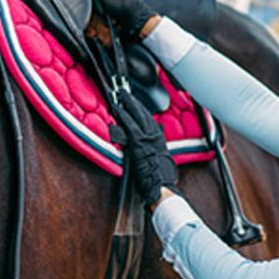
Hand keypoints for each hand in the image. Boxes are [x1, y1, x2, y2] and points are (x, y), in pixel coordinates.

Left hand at [109, 90, 178, 205]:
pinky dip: (123, 115)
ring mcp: (147, 137)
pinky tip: (117, 108)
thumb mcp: (161, 161)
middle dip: (135, 102)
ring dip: (129, 104)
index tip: (136, 104)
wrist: (161, 185)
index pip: (150, 120)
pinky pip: (129, 124)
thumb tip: (156, 141)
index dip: (142, 110)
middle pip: (144, 113)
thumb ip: (156, 150)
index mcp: (160, 140)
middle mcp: (155, 135)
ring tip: (121, 95)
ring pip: (138, 115)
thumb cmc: (160, 178)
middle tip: (126, 94)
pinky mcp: (138, 142)